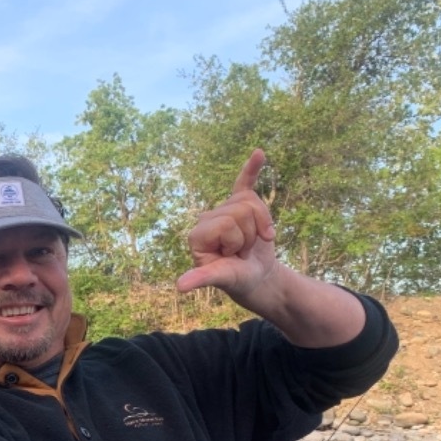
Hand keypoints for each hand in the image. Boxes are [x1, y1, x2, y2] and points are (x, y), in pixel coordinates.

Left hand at [175, 150, 278, 302]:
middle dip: (250, 234)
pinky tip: (259, 154)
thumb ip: (202, 278)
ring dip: (260, 225)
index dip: (237, 240)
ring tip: (250, 242)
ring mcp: (224, 211)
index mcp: (197, 233)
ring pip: (252, 202)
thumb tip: (180, 287)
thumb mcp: (221, 278)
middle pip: (241, 210)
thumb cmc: (236, 279)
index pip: (227, 221)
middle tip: (242, 251)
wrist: (254, 276)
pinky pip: (245, 182)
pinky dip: (252, 168)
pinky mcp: (240, 205)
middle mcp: (207, 219)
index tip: (231, 256)